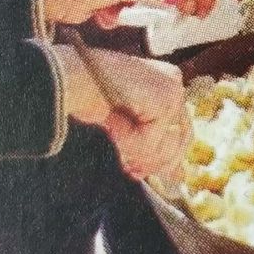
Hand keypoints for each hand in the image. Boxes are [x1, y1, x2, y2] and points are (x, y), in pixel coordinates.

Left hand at [44, 0, 169, 27]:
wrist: (59, 0)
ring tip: (111, 13)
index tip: (170, 11)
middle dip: (138, 9)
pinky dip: (112, 19)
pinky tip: (102, 15)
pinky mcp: (108, 5)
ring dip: (123, 16)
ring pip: (133, 10)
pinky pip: (120, 17)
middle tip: (130, 13)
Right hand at [54, 46, 190, 178]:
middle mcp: (174, 83)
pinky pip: (149, 141)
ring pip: (165, 146)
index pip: (182, 131)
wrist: (71, 76)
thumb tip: (179, 177)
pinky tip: (112, 123)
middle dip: (154, 160)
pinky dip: (127, 140)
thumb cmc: (89, 95)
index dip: (162, 158)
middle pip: (182, 140)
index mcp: (165, 84)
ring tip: (113, 132)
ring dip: (134, 149)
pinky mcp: (165, 99)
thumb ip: (152, 145)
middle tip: (131, 171)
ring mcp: (173, 90)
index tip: (139, 173)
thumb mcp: (126, 125)